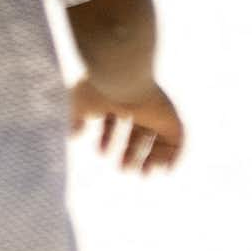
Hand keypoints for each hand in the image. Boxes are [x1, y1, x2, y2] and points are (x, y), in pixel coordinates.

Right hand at [69, 77, 183, 172]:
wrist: (122, 76)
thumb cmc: (98, 88)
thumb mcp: (81, 104)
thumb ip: (76, 119)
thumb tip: (73, 135)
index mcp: (119, 98)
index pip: (116, 119)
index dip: (108, 137)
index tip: (101, 153)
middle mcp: (139, 103)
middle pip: (139, 132)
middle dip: (132, 152)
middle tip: (123, 169)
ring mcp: (157, 110)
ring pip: (159, 138)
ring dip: (152, 157)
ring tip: (143, 174)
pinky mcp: (171, 117)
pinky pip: (178, 140)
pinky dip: (174, 156)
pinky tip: (166, 170)